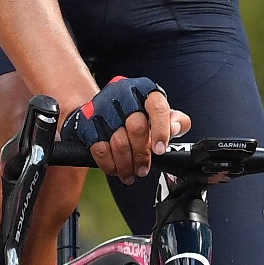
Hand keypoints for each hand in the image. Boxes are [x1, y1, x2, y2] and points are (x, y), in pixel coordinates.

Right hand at [62, 77, 192, 184]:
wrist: (100, 108)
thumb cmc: (134, 112)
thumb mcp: (157, 112)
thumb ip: (174, 120)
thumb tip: (175, 128)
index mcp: (145, 90)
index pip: (157, 108)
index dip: (161, 131)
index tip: (160, 150)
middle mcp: (124, 95)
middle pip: (136, 128)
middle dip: (142, 155)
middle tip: (143, 169)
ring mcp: (104, 108)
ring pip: (118, 142)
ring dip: (126, 164)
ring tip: (131, 173)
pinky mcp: (88, 123)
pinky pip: (100, 149)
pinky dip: (109, 164)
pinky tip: (116, 170)